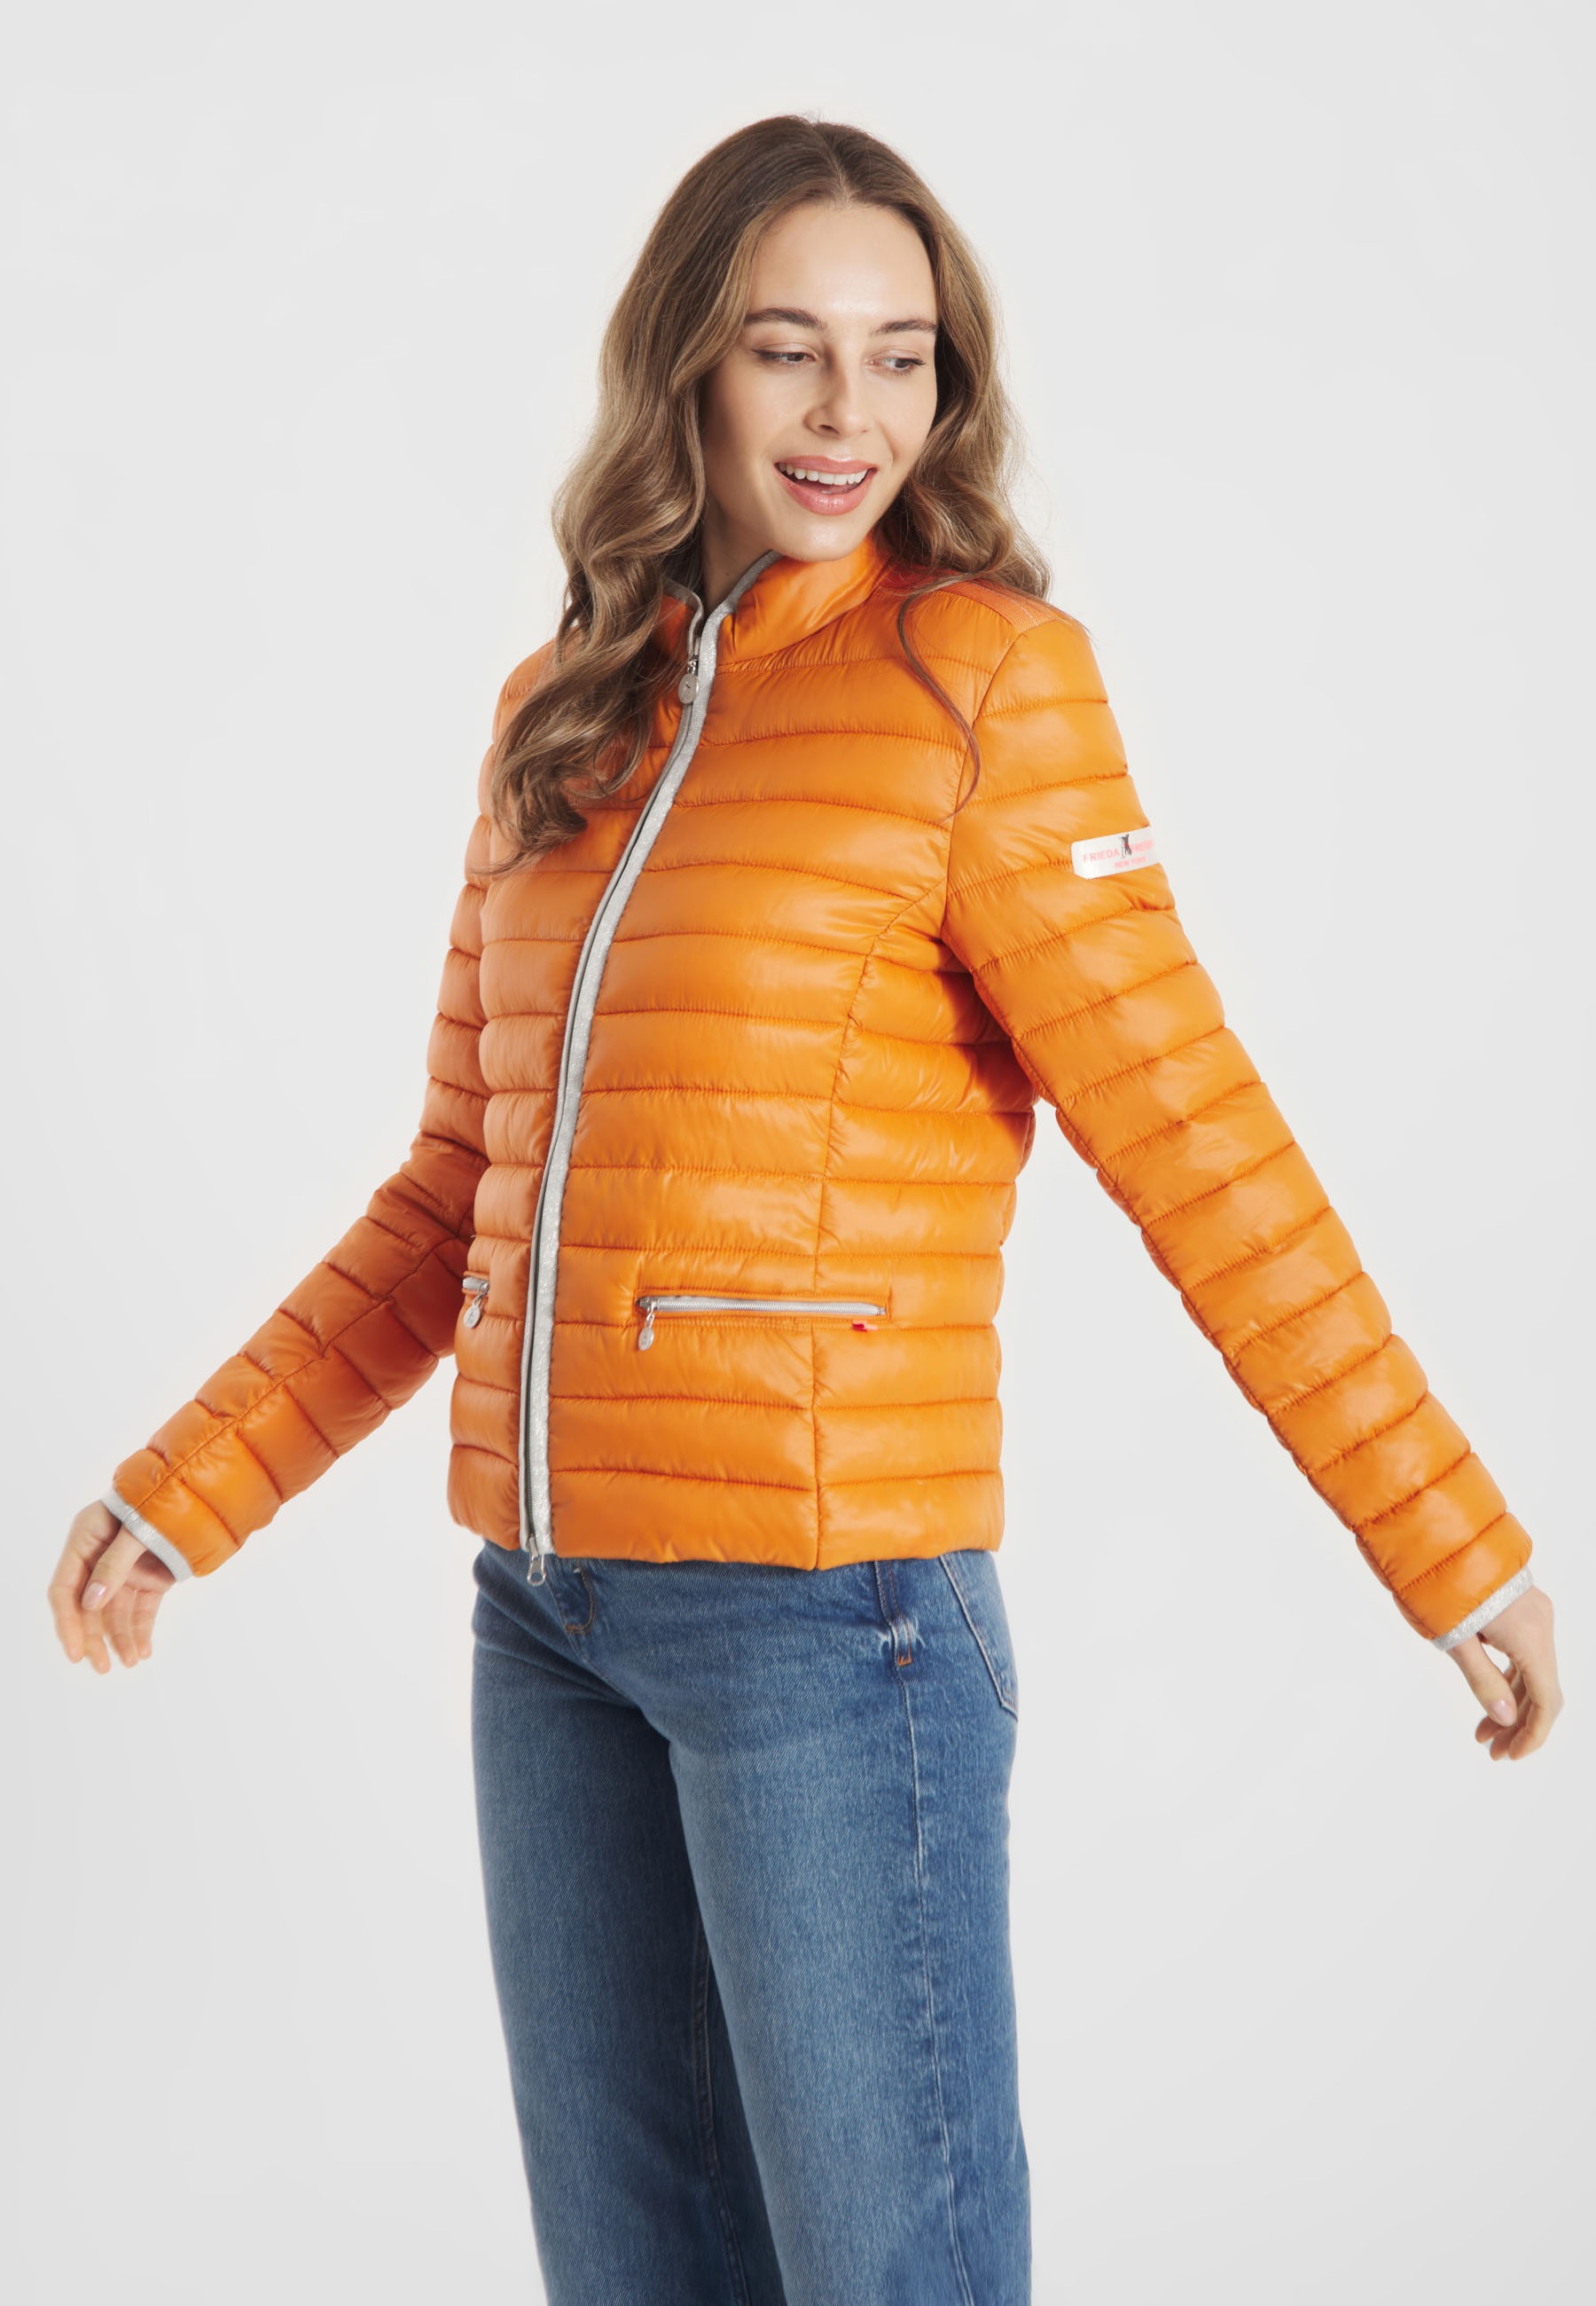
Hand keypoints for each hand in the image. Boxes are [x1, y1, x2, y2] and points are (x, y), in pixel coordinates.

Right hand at [49, 1500, 176, 1672]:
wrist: (200, 1491)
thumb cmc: (162, 1499)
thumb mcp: (135, 1530)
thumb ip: (113, 1565)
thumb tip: (91, 1603)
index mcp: (86, 1538)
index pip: (65, 1589)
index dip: (68, 1622)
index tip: (76, 1652)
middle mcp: (100, 1557)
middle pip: (89, 1607)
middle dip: (95, 1638)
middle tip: (102, 1667)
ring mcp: (126, 1569)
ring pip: (116, 1612)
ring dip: (121, 1638)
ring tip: (131, 1661)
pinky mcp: (149, 1577)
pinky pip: (141, 1608)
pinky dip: (141, 1629)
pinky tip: (143, 1650)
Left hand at [1446, 1584, 1561, 1759]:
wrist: (1436, 1531)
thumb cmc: (1439, 1580)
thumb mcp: (1455, 1638)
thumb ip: (1483, 1680)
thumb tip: (1506, 1719)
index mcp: (1529, 1637)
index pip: (1546, 1700)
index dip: (1533, 1734)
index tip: (1510, 1756)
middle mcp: (1540, 1624)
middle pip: (1541, 1689)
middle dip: (1517, 1724)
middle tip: (1491, 1750)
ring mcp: (1533, 1612)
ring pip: (1533, 1670)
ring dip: (1512, 1702)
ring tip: (1483, 1731)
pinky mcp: (1521, 1605)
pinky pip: (1525, 1651)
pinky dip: (1509, 1676)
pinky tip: (1489, 1694)